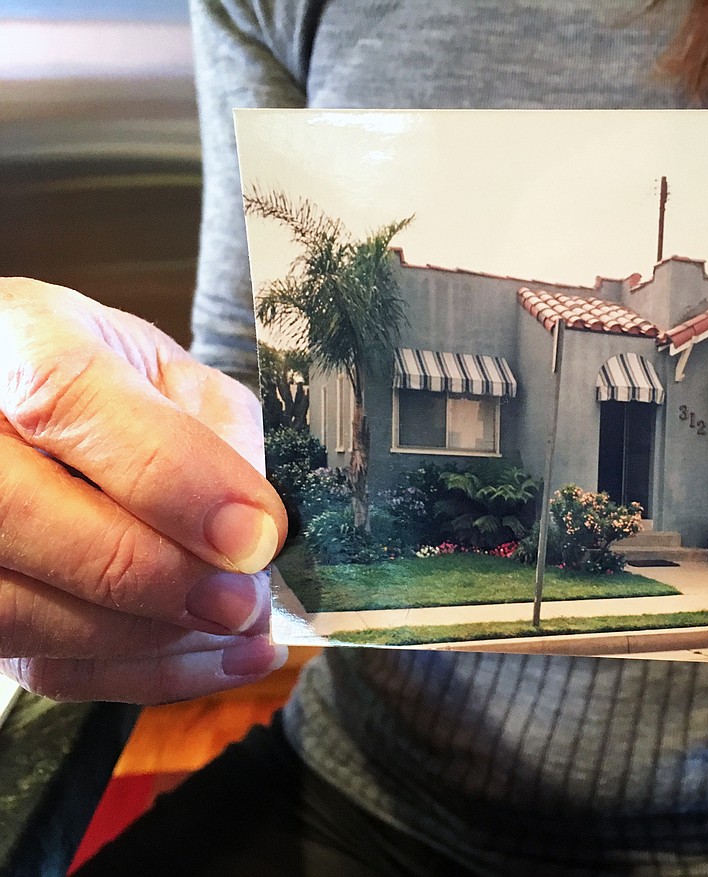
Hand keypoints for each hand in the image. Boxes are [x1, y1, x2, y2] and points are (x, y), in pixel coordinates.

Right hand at [0, 278, 287, 702]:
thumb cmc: (115, 385)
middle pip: (17, 514)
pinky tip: (217, 658)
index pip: (65, 397)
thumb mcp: (174, 373)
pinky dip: (140, 674)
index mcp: (17, 337)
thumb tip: (254, 530)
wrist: (36, 411)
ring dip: (147, 637)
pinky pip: (38, 665)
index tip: (254, 534)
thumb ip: (215, 430)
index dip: (169, 476)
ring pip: (15, 608)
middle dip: (154, 573)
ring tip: (240, 627)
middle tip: (244, 600)